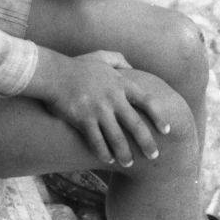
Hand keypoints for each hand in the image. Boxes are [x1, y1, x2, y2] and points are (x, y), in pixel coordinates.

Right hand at [30, 48, 170, 167]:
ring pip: (117, 138)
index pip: (148, 101)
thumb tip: (132, 67)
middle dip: (147, 143)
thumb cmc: (77, 66)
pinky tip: (107, 159)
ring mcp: (98, 109)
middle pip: (136, 125)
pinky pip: (97, 141)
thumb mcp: (101, 56)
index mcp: (121, 83)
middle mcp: (113, 98)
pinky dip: (103, 152)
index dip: (159, 117)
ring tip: (128, 163)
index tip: (166, 130)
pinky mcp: (83, 119)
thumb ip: (118, 59)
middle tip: (154, 156)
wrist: (53, 73)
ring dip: (124, 153)